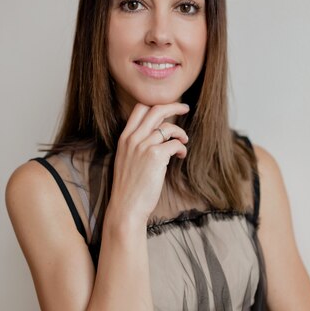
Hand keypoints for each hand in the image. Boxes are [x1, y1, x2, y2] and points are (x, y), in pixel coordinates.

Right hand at [109, 102, 189, 223]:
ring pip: (168, 127)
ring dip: (180, 133)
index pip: (139, 108)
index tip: (168, 107)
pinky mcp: (156, 156)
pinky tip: (181, 155)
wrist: (126, 207)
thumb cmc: (129, 187)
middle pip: (156, 110)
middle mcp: (133, 139)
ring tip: (183, 142)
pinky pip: (175, 143)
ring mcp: (143, 146)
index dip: (156, 104)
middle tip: (185, 108)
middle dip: (174, 106)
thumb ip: (137, 145)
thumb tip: (157, 134)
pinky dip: (181, 148)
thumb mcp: (127, 160)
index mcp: (124, 138)